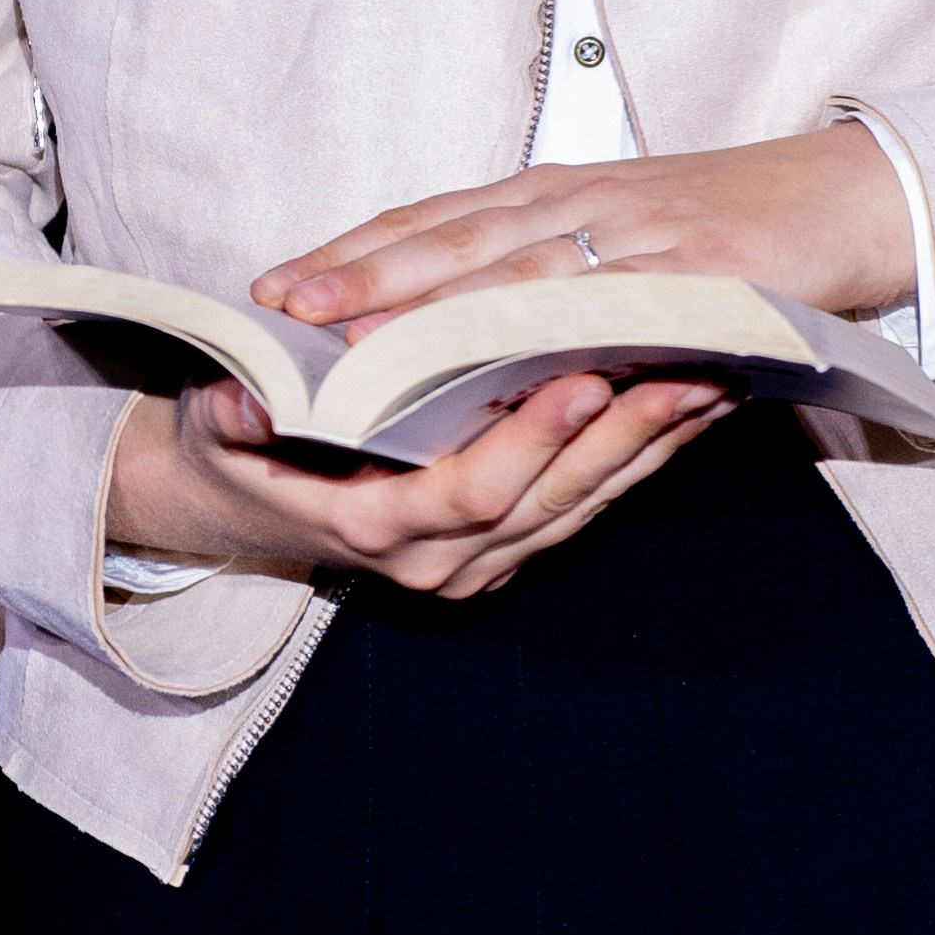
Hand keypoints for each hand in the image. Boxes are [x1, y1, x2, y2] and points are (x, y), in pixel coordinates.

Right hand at [106, 361, 733, 603]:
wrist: (242, 508)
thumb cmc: (237, 450)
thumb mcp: (218, 430)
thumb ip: (235, 417)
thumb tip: (242, 404)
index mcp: (377, 529)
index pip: (473, 490)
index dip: (532, 440)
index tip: (584, 379)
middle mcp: (441, 562)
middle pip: (553, 500)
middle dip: (627, 436)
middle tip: (691, 371)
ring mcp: (482, 563)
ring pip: (586, 506)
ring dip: (654, 446)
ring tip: (716, 379)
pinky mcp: (510, 549)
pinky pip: (590, 506)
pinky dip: (642, 458)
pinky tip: (690, 409)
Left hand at [250, 120, 915, 344]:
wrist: (849, 200)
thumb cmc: (737, 227)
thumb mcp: (632, 234)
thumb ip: (557, 276)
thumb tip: (464, 332)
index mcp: (562, 191)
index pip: (437, 219)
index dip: (356, 249)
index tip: (282, 283)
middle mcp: (584, 202)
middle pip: (452, 237)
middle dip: (361, 272)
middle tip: (284, 308)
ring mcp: (635, 236)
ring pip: (509, 268)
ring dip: (424, 302)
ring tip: (354, 335)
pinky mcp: (689, 274)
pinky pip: (603, 302)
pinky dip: (540, 326)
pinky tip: (485, 352)